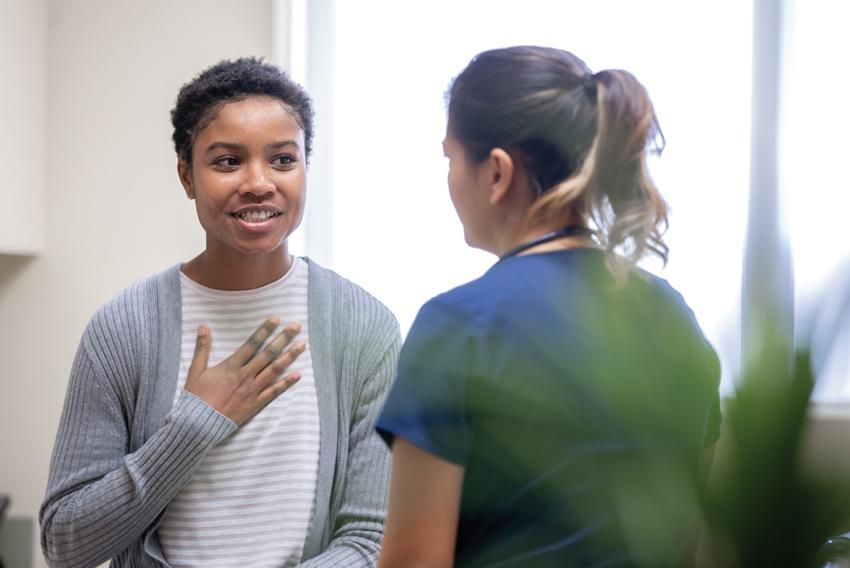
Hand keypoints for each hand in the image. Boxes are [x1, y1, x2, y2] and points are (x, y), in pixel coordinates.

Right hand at [184, 316, 304, 425]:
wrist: (198, 424)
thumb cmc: (196, 398)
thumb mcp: (195, 370)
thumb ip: (202, 348)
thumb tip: (203, 326)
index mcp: (231, 366)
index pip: (252, 343)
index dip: (265, 329)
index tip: (276, 318)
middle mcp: (245, 376)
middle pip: (268, 353)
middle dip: (283, 338)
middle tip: (296, 326)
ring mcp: (252, 390)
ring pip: (275, 370)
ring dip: (289, 356)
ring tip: (302, 345)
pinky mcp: (256, 404)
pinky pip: (274, 392)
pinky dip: (286, 383)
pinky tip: (298, 374)